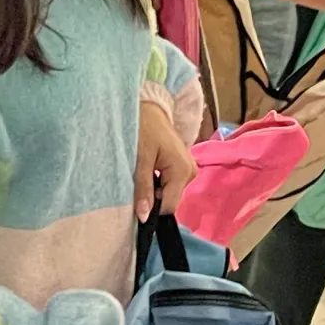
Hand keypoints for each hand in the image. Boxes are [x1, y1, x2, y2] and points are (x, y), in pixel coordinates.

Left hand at [134, 100, 196, 222]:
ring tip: (141, 174)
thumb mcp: (140, 160)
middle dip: (152, 197)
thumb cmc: (143, 128)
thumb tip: (144, 217)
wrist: (150, 107)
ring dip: (154, 189)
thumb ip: (143, 189)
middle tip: (135, 183)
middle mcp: (190, 172)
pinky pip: (170, 183)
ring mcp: (188, 169)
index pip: (168, 206)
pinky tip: (148, 170)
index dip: (151, 210)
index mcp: (182, 171)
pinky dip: (158, 181)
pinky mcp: (183, 166)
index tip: (133, 204)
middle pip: (170, 199)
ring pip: (169, 192)